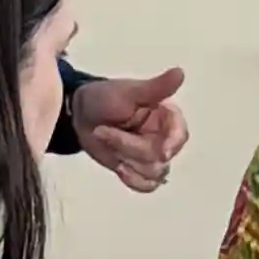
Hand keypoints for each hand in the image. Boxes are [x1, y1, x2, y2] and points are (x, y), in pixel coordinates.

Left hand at [69, 65, 187, 193]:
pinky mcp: (138, 169)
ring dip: (126, 159)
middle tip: (104, 130)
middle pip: (161, 157)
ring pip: (153, 171)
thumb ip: (156, 87)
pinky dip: (134, 180)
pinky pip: (147, 185)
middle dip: (130, 147)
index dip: (173, 143)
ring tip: (106, 141)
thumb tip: (180, 72)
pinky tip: (120, 168)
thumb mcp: (129, 91)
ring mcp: (151, 155)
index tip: (163, 151)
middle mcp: (163, 137)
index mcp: (165, 116)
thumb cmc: (104, 97)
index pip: (180, 133)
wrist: (79, 114)